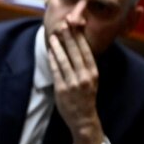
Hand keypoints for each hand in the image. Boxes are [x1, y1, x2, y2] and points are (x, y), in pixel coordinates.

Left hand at [47, 24, 103, 143]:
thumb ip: (84, 66)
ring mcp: (73, 83)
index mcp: (93, 74)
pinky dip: (53, 60)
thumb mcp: (90, 80)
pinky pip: (56, 71)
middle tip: (64, 25)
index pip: (87, 52)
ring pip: (64, 60)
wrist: (83, 119)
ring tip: (54, 36)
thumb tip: (77, 47)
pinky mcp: (62, 89)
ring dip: (58, 47)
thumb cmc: (86, 97)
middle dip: (69, 38)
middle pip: (76, 53)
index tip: (76, 26)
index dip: (81, 38)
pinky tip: (50, 52)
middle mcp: (84, 77)